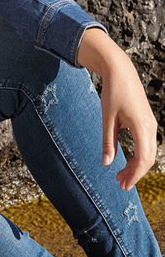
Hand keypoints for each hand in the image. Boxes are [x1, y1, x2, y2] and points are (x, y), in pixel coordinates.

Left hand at [77, 27, 157, 189]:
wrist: (120, 71)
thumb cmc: (113, 92)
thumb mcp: (107, 118)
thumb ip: (107, 142)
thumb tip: (106, 164)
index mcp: (142, 126)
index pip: (143, 159)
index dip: (134, 175)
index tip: (123, 185)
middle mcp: (151, 127)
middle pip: (148, 158)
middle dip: (135, 173)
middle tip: (119, 184)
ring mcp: (151, 124)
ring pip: (148, 152)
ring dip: (136, 166)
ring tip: (120, 175)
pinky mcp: (147, 121)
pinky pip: (146, 144)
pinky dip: (138, 155)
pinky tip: (126, 161)